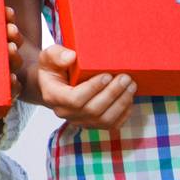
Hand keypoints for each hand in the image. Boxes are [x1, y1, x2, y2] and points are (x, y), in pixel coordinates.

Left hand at [0, 8, 23, 138]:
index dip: (6, 17)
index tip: (7, 12)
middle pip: (11, 41)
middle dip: (13, 34)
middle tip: (10, 30)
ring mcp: (3, 76)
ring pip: (14, 64)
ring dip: (15, 56)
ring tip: (10, 50)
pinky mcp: (4, 96)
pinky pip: (12, 90)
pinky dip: (13, 84)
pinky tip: (11, 80)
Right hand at [23, 44, 137, 129]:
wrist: (53, 83)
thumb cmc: (53, 67)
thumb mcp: (48, 56)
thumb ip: (56, 54)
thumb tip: (72, 57)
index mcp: (53, 96)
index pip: (74, 99)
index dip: (93, 89)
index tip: (107, 75)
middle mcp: (65, 113)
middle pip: (93, 110)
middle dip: (112, 94)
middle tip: (125, 77)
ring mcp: (79, 121)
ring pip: (104, 120)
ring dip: (121, 103)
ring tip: (131, 85)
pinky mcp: (91, 124)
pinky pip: (111, 125)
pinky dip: (123, 113)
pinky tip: (129, 98)